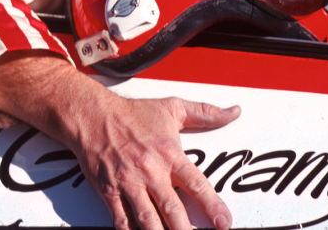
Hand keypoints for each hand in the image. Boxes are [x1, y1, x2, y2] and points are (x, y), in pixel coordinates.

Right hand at [0, 51, 240, 229]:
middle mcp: (151, 171)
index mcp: (169, 154)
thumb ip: (206, 113)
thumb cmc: (134, 113)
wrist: (93, 116)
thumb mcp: (173, 108)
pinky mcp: (110, 192)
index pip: (196, 184)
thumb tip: (234, 111)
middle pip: (173, 210)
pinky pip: (121, 219)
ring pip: (148, 220)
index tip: (225, 223)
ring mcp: (129, 184)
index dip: (212, 206)